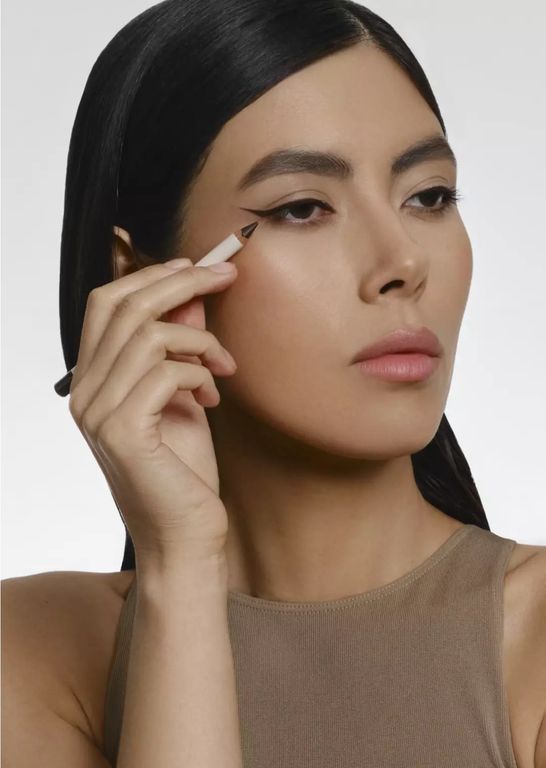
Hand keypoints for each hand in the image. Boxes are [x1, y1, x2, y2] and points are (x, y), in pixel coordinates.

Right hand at [68, 258, 237, 560]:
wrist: (185, 536)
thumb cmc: (185, 471)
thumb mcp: (184, 395)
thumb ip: (179, 347)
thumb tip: (190, 296)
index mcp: (93, 381)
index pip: (105, 303)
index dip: (151, 275)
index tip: (196, 266)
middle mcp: (85, 393)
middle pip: (124, 305)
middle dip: (181, 281)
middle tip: (227, 275)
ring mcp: (97, 412)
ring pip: (148, 335)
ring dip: (200, 340)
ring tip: (224, 365)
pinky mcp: (122, 431)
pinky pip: (166, 372)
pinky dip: (200, 374)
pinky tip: (214, 396)